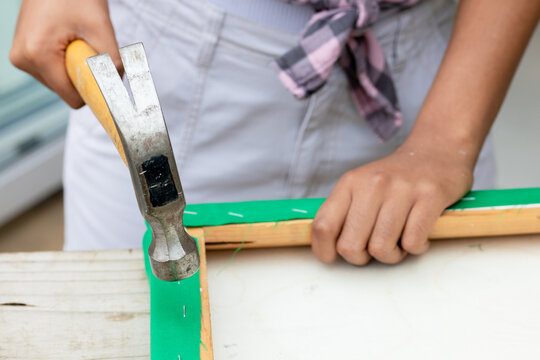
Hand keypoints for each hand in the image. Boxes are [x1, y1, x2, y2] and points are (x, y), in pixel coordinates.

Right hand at [9, 0, 121, 107]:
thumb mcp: (101, 28)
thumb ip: (112, 63)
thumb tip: (119, 91)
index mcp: (38, 55)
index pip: (73, 98)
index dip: (93, 90)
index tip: (105, 78)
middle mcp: (23, 60)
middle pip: (66, 91)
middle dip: (83, 75)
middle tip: (86, 45)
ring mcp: (20, 57)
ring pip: (60, 82)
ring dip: (74, 67)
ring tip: (74, 39)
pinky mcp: (23, 53)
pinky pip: (53, 71)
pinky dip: (65, 62)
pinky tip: (66, 40)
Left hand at [311, 135, 474, 264]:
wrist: (435, 153)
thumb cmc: (394, 180)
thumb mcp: (360, 187)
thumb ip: (342, 213)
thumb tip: (327, 249)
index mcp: (350, 183)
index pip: (323, 226)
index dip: (325, 250)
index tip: (335, 257)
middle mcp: (372, 184)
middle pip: (350, 246)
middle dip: (361, 258)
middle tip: (373, 248)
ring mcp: (401, 190)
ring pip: (381, 249)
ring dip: (391, 255)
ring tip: (398, 241)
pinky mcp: (430, 196)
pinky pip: (412, 243)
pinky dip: (416, 248)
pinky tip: (417, 234)